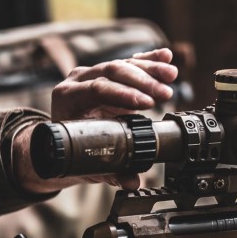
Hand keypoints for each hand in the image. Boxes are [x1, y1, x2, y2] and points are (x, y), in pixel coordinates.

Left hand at [14, 48, 178, 193]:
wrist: (64, 143)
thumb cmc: (74, 152)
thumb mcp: (89, 162)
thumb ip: (111, 172)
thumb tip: (132, 181)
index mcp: (68, 98)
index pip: (97, 89)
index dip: (123, 94)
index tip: (146, 104)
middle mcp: (78, 80)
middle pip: (112, 71)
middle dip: (142, 82)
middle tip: (165, 94)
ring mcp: (94, 74)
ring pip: (124, 64)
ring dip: (151, 70)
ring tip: (172, 77)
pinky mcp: (109, 73)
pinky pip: (130, 62)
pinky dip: (149, 60)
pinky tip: (166, 56)